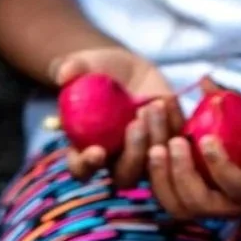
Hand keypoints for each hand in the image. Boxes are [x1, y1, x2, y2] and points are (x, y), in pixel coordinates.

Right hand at [51, 48, 176, 184]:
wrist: (127, 68)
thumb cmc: (98, 70)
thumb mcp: (83, 64)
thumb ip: (72, 68)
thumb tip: (64, 75)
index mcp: (87, 149)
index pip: (82, 169)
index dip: (87, 166)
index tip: (97, 151)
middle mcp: (117, 159)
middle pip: (125, 176)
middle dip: (133, 155)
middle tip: (135, 124)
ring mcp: (146, 155)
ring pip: (155, 165)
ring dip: (155, 138)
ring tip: (151, 106)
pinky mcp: (169, 141)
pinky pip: (176, 144)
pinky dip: (173, 123)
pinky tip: (165, 100)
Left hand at [146, 94, 240, 220]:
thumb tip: (205, 81)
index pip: (237, 187)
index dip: (219, 166)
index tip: (206, 138)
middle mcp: (236, 207)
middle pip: (200, 204)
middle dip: (181, 174)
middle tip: (173, 142)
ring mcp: (215, 209)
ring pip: (178, 208)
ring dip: (160, 177)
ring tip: (154, 145)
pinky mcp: (198, 203)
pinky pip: (169, 198)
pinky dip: (154, 175)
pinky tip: (148, 143)